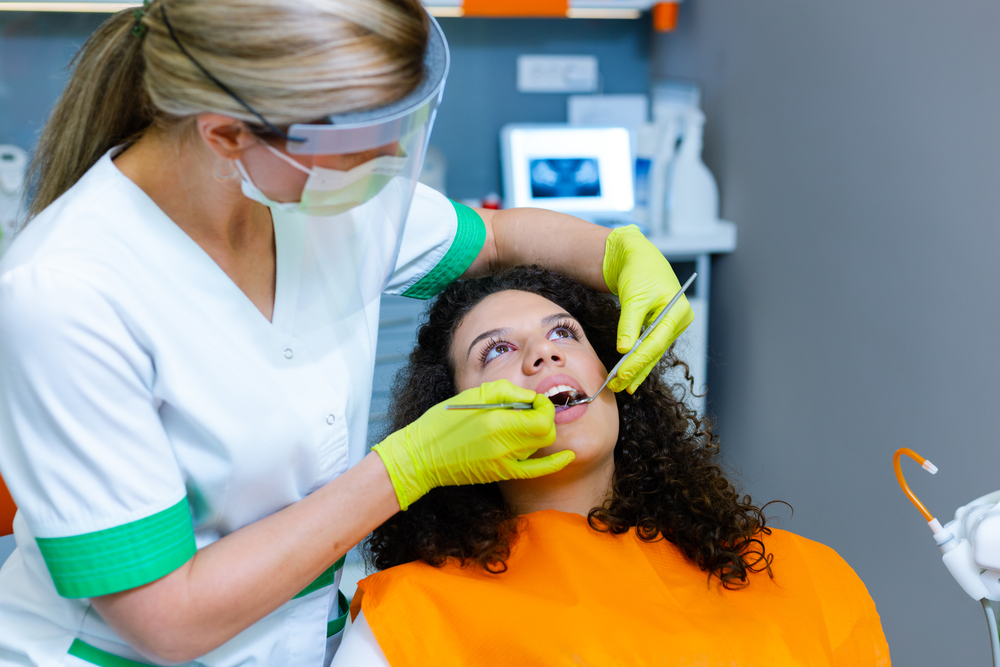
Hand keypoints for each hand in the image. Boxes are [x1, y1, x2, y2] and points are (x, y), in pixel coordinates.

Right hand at [372, 379, 572, 510]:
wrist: (422, 455)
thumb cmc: (444, 421)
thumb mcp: (475, 395)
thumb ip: (510, 392)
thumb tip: (534, 397)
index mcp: (497, 423)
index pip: (542, 417)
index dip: (545, 406)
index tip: (537, 400)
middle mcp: (504, 446)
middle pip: (546, 432)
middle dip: (545, 417)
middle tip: (532, 409)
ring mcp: (504, 463)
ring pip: (540, 446)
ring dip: (538, 432)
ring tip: (521, 422)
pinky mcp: (502, 474)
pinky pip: (537, 471)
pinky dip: (555, 463)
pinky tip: (568, 456)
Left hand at [603, 225, 694, 392]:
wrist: (640, 258)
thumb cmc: (639, 271)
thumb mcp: (633, 295)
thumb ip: (629, 323)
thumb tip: (624, 350)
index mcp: (677, 310)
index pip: (656, 342)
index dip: (638, 361)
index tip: (621, 375)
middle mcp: (679, 320)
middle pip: (656, 351)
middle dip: (636, 369)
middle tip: (618, 386)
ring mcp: (672, 325)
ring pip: (653, 353)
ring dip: (637, 369)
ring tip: (622, 386)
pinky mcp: (662, 328)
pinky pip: (651, 348)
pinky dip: (639, 360)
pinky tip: (630, 375)